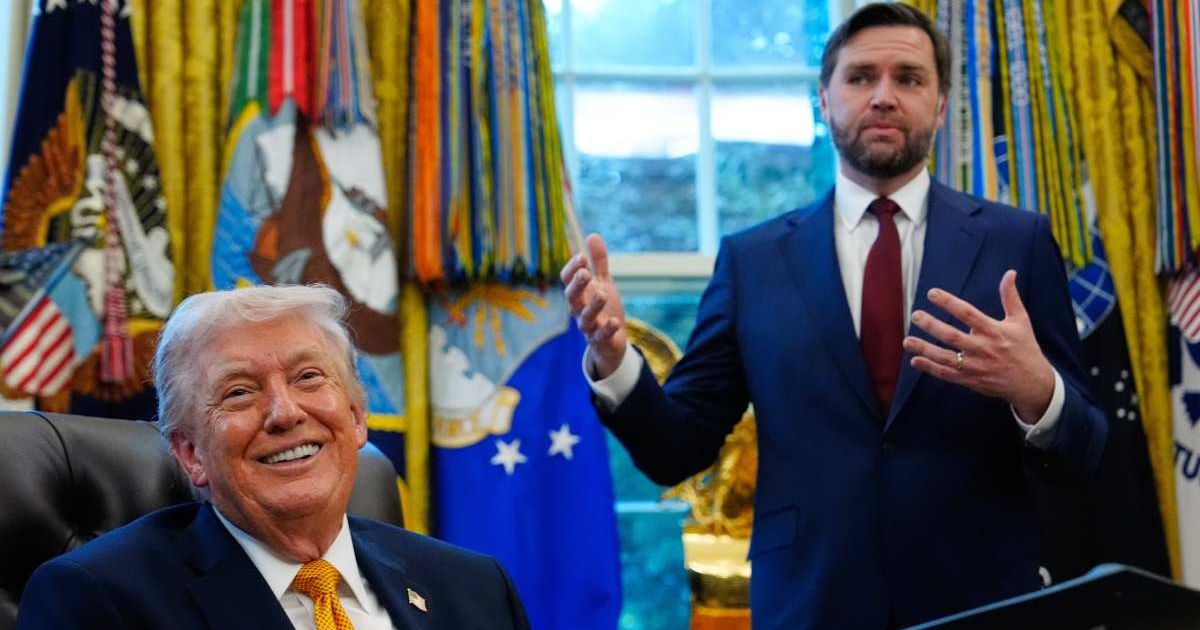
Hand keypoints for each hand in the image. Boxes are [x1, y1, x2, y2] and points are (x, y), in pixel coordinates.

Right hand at [560, 233, 627, 378]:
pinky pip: (600, 336)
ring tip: (603, 293)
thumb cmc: (604, 309)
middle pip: (571, 297)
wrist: (611, 342)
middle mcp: (579, 309)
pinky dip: (606, 329)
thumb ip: (599, 262)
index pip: (568, 279)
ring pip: (585, 317)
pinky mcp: (600, 340)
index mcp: (579, 293)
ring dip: (593, 305)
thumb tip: (592, 235)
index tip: (582, 256)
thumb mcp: (603, 282)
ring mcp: (589, 326)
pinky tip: (614, 321)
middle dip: (577, 285)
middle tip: (585, 273)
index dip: (573, 268)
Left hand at [902, 270, 1054, 422]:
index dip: (949, 302)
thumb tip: (1010, 272)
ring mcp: (975, 366)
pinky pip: (947, 374)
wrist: (1032, 383)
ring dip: (925, 349)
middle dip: (932, 325)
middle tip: (915, 315)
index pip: (967, 313)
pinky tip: (915, 360)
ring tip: (906, 340)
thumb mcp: (1020, 320)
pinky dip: (930, 368)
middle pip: (953, 336)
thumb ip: (1011, 297)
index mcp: (993, 331)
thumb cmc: (1025, 347)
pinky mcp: (970, 380)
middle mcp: (983, 348)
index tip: (931, 293)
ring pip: (946, 357)